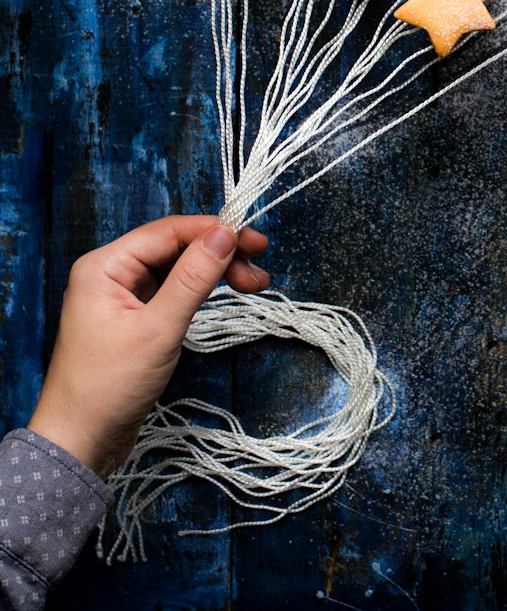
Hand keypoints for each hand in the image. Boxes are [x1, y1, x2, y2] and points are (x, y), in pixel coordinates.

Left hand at [28, 216, 269, 478]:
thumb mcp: (159, 329)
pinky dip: (200, 290)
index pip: (169, 231)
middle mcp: (111, 273)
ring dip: (215, 273)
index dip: (214, 231)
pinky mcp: (133, 317)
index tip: (256, 242)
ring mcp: (121, 295)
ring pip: (177, 268)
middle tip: (259, 271)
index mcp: (104, 266)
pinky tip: (224, 294)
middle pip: (175, 247)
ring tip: (253, 284)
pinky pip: (172, 290)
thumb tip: (225, 234)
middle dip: (219, 254)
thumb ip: (193, 278)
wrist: (79, 443)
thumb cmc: (109, 387)